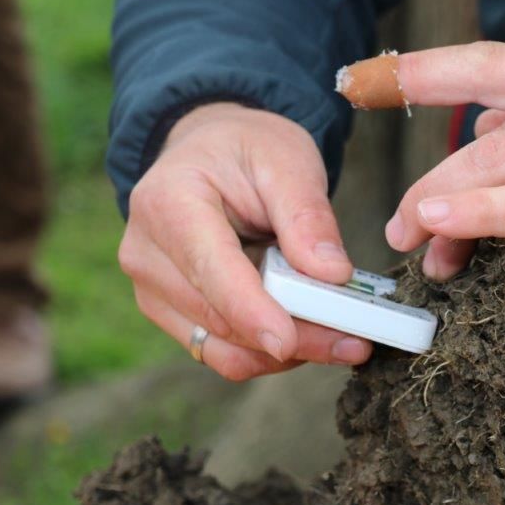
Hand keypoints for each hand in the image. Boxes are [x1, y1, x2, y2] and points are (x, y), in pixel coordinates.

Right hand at [119, 103, 371, 380]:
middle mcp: (148, 253)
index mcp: (168, 202)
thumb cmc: (245, 150)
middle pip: (220, 319)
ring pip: (222, 348)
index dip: (250, 311)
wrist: (209, 154)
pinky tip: (307, 333)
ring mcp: (153, 289)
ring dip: (285, 354)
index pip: (210, 270)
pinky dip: (268, 352)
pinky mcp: (169, 313)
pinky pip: (222, 352)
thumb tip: (332, 274)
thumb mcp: (287, 160)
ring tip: (342, 338)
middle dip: (292, 338)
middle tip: (357, 342)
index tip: (289, 341)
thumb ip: (308, 216)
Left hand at [385, 41, 504, 289]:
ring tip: (410, 241)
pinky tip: (443, 225)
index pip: (483, 64)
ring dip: (441, 208)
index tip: (356, 80)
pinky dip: (482, 214)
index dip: (416, 72)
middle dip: (428, 187)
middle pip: (478, 139)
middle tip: (400, 229)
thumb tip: (484, 139)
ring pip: (496, 168)